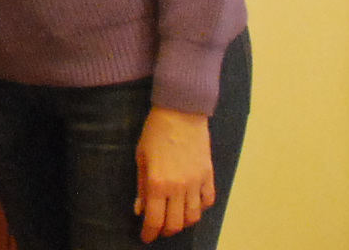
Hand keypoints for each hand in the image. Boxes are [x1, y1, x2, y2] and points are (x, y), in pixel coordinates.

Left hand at [133, 107, 213, 242]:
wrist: (181, 110)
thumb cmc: (155, 131)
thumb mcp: (141, 157)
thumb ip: (141, 186)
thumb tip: (140, 210)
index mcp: (158, 183)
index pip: (154, 219)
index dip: (149, 233)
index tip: (146, 237)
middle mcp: (179, 187)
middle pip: (175, 223)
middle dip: (165, 231)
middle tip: (158, 229)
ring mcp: (196, 182)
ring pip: (193, 217)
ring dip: (183, 224)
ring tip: (175, 220)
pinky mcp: (209, 175)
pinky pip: (208, 201)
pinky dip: (200, 209)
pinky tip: (192, 205)